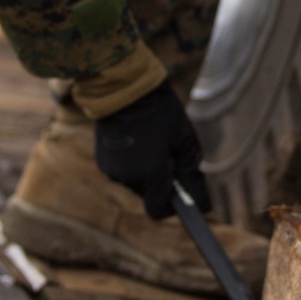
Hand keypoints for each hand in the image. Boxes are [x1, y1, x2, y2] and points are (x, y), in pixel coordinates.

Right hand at [94, 81, 210, 219]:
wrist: (124, 88)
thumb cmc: (161, 112)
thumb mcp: (185, 139)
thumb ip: (190, 171)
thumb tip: (197, 196)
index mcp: (150, 174)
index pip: (158, 211)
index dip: (172, 206)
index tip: (182, 191)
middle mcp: (128, 178)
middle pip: (149, 195)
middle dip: (162, 182)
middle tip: (171, 156)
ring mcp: (112, 170)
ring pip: (136, 182)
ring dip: (147, 171)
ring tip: (153, 143)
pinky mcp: (103, 161)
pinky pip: (123, 170)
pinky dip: (133, 162)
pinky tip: (137, 140)